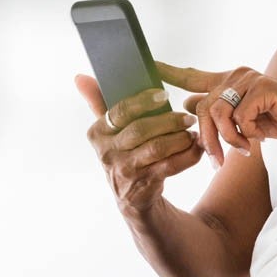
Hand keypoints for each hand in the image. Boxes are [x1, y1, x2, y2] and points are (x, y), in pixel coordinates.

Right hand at [76, 74, 203, 214]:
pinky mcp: (145, 184)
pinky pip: (171, 165)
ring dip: (180, 137)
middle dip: (168, 120)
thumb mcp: (108, 132)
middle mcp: (108, 153)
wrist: (131, 198)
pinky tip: (196, 147)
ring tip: (192, 131)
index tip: (164, 94)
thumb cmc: (123, 154)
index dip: (143, 101)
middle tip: (187, 117)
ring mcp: (126, 170)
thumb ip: (97, 103)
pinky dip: (188, 155)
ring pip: (157, 148)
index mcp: (98, 133)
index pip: (119, 111)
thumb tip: (80, 77)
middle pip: (141, 130)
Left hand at [156, 62, 276, 167]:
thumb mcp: (241, 120)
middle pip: (202, 108)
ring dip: (228, 139)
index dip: (169, 72)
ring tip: (242, 149)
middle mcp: (236, 75)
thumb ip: (217, 112)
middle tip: (217, 161)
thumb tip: (185, 105)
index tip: (148, 65)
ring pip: (219, 114)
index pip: (192, 76)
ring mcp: (249, 79)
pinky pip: (240, 117)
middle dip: (207, 139)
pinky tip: (259, 137)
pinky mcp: (262, 89)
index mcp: (229, 81)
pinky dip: (247, 133)